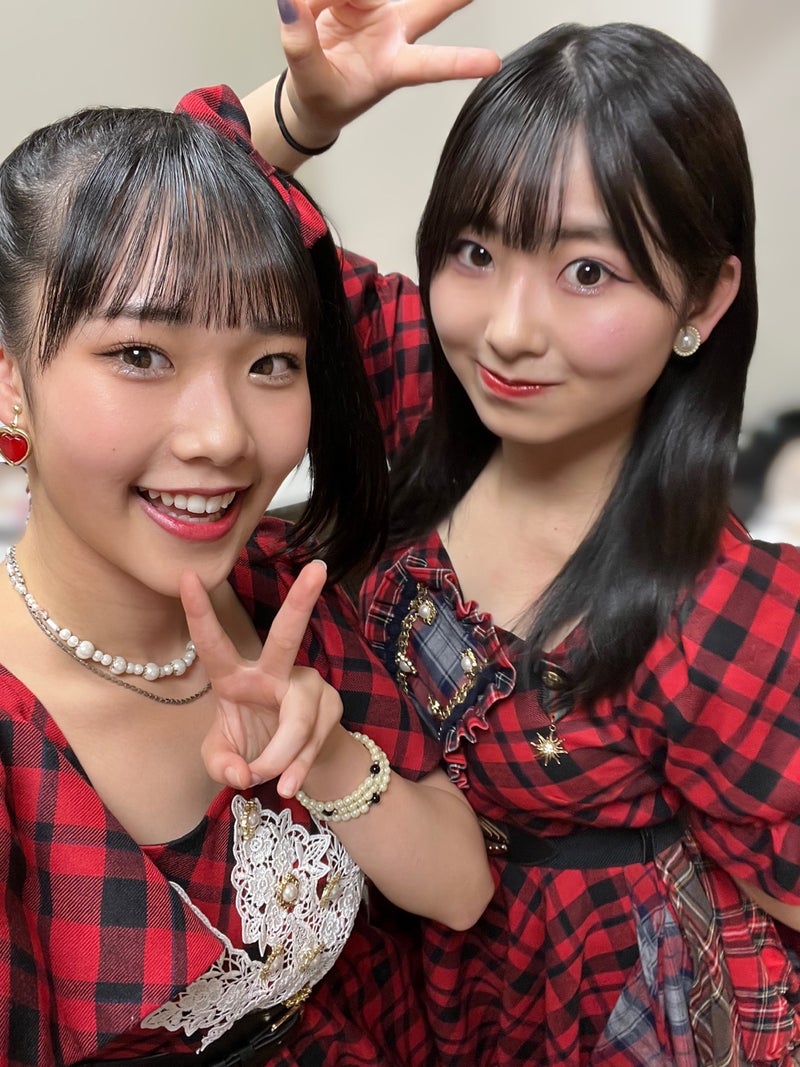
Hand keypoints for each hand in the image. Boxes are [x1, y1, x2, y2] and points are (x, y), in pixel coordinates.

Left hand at [180, 560, 342, 795]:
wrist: (295, 767)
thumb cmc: (250, 748)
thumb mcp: (222, 760)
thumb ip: (220, 765)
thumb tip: (241, 772)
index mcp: (235, 676)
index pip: (213, 643)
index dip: (200, 612)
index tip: (188, 576)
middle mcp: (274, 672)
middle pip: (287, 636)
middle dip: (301, 601)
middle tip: (318, 568)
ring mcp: (308, 686)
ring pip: (298, 718)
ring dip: (280, 756)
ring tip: (271, 781)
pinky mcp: (332, 706)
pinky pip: (313, 741)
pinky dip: (297, 768)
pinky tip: (288, 784)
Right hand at [273, 0, 500, 142]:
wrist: (310, 97)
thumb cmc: (323, 99)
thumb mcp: (310, 83)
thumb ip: (302, 45)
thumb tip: (291, 2)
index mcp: (392, 68)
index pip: (430, 65)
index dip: (460, 63)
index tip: (492, 63)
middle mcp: (394, 35)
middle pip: (430, 7)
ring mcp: (379, 13)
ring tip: (308, 11)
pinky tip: (310, 7)